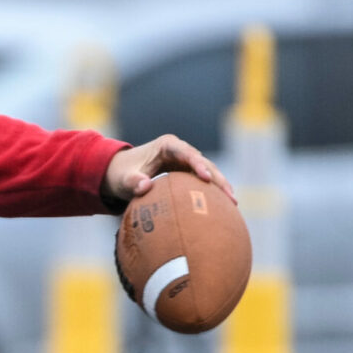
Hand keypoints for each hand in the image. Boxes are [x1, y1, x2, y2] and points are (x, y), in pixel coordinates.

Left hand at [101, 133, 235, 203]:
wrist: (119, 174)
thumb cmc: (121, 175)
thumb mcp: (123, 180)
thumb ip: (133, 182)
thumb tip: (145, 186)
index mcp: (167, 145)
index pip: (187, 153)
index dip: (198, 165)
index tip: (206, 179)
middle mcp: (179, 150)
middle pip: (203, 162)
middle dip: (217, 178)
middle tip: (229, 196)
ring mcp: (185, 160)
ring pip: (207, 171)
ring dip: (220, 186)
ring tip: (233, 204)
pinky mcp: (186, 171)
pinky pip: (202, 181)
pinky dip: (212, 191)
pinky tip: (224, 207)